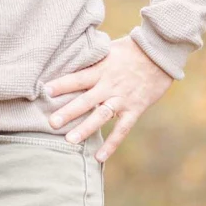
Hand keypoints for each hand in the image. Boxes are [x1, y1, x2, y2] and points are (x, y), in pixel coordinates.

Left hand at [46, 36, 172, 161]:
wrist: (160, 53)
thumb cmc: (131, 49)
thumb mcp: (108, 49)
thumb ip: (92, 59)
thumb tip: (70, 58)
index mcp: (101, 69)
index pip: (78, 78)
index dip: (62, 84)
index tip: (45, 91)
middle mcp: (110, 85)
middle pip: (86, 100)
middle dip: (68, 112)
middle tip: (51, 123)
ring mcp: (122, 99)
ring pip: (101, 116)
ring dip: (86, 129)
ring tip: (69, 140)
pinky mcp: (135, 109)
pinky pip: (122, 129)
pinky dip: (111, 144)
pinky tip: (99, 156)